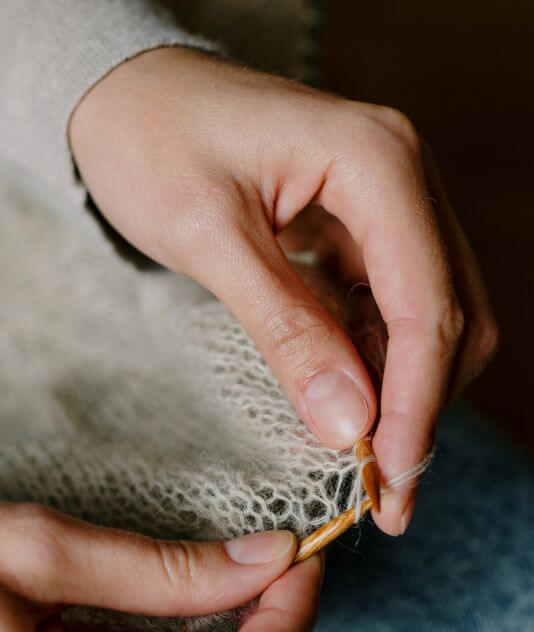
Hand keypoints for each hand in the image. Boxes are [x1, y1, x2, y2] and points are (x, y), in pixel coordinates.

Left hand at [69, 47, 497, 533]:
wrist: (130, 97)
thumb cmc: (154, 143)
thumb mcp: (209, 238)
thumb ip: (286, 329)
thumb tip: (348, 422)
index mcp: (376, 160)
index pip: (427, 304)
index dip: (415, 403)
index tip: (390, 478)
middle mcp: (404, 177)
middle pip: (452, 315)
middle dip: (420, 407)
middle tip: (382, 487)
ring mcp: (392, 203)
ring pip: (436, 319)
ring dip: (405, 391)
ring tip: (359, 452)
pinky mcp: (368, 228)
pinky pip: (397, 309)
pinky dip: (381, 362)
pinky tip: (346, 395)